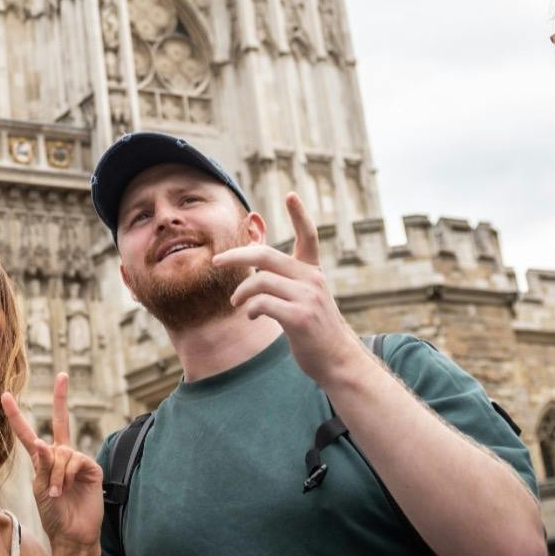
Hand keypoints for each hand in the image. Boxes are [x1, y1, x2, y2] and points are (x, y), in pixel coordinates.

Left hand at [1, 372, 102, 548]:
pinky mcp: (91, 468)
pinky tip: (68, 489)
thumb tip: (42, 443)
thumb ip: (42, 466)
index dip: (16, 416)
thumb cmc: (53, 514)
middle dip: (61, 398)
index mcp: (43, 460)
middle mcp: (61, 455)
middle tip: (62, 375)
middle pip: (61, 421)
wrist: (72, 534)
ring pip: (62, 452)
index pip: (27, 434)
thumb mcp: (41, 489)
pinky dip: (66, 475)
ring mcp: (77, 460)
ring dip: (57, 475)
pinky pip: (74, 461)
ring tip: (58, 493)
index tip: (5, 396)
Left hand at [210, 193, 360, 387]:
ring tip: (236, 302)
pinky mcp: (300, 318)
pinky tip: (252, 316)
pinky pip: (262, 304)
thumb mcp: (305, 298)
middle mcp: (312, 280)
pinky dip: (251, 309)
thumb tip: (255, 266)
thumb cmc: (314, 329)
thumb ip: (286, 280)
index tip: (291, 194)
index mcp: (313, 272)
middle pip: (266, 255)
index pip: (309, 236)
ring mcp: (308, 298)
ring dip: (241, 292)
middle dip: (236, 255)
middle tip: (216, 262)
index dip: (300, 215)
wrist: (337, 361)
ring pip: (260, 280)